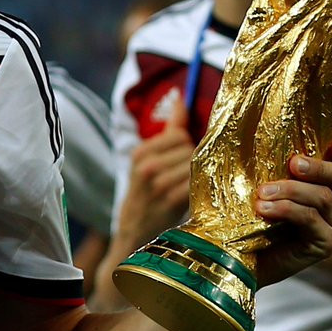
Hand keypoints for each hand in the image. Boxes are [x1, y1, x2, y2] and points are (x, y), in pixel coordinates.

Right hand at [116, 98, 193, 247]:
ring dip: (198, 176)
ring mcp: (158, 184)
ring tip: (188, 186)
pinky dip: (198, 188)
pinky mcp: (171, 201)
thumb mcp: (148, 159)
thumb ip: (169, 129)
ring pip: (195, 166)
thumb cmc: (145, 192)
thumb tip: (180, 97)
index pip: (178, 134)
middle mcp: (147, 166)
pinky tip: (193, 195)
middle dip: (194, 160)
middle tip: (186, 176)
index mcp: (140, 153)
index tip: (182, 158)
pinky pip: (196, 184)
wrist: (133, 232)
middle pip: (190, 149)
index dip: (186, 145)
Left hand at [251, 142, 331, 286]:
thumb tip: (255, 119)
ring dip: (291, 189)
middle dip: (322, 167)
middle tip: (293, 163)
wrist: (239, 254)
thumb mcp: (264, 178)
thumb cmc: (249, 210)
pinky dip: (285, 209)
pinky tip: (263, 208)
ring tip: (262, 192)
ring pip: (324, 197)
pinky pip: (310, 219)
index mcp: (330, 185)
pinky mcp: (324, 245)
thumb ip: (272, 158)